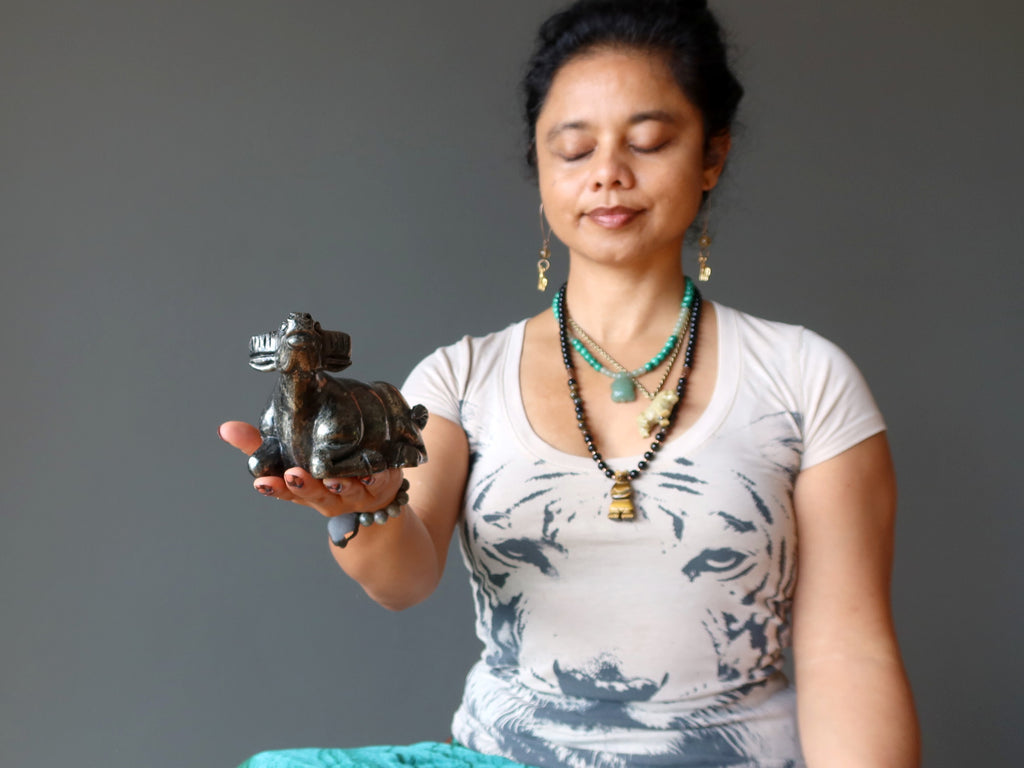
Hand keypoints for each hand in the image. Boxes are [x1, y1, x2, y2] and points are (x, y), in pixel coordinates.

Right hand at [218, 420, 404, 517]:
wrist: (375, 499)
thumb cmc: (325, 474)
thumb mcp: (292, 459)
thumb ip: (261, 444)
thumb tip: (225, 428)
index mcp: (304, 489)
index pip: (284, 490)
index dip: (273, 487)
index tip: (261, 481)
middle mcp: (327, 496)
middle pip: (313, 494)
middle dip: (303, 486)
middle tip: (293, 474)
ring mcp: (355, 494)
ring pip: (345, 491)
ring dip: (338, 485)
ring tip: (332, 478)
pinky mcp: (381, 485)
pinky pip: (378, 482)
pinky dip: (375, 478)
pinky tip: (371, 472)